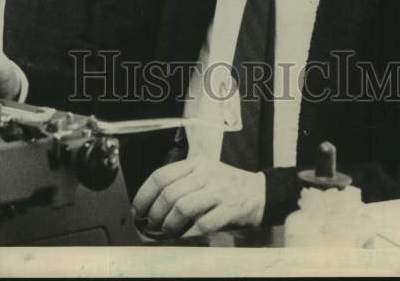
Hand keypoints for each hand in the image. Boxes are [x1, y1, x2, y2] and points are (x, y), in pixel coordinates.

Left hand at [132, 156, 265, 237]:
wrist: (260, 192)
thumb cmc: (226, 186)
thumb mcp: (204, 174)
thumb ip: (182, 183)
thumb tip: (151, 204)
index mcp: (196, 163)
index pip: (161, 175)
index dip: (144, 194)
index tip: (138, 209)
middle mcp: (206, 174)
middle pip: (169, 193)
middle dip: (155, 214)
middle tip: (152, 225)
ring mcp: (219, 191)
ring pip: (183, 207)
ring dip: (169, 225)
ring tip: (168, 231)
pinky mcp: (230, 209)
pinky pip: (203, 224)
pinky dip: (189, 234)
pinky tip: (185, 237)